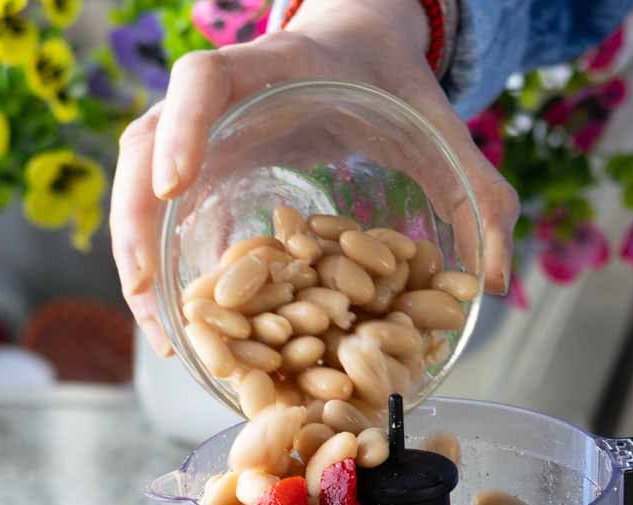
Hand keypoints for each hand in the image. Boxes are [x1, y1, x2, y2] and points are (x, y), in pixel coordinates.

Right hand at [111, 0, 519, 355]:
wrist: (362, 49)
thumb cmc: (393, 84)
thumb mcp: (441, 127)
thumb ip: (480, 191)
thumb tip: (497, 281)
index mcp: (268, 70)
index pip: (202, 81)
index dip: (181, 127)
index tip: (174, 183)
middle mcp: (218, 101)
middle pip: (143, 144)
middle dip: (136, 217)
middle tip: (150, 286)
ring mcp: (198, 134)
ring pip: (137, 185)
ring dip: (136, 253)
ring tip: (162, 326)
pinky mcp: (199, 171)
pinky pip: (157, 213)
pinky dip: (157, 263)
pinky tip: (177, 324)